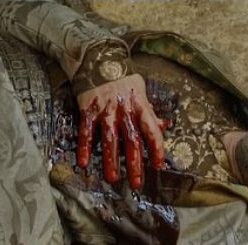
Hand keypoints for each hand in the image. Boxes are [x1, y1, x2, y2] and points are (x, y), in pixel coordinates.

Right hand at [76, 74, 166, 188]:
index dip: (157, 149)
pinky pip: (86, 132)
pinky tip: (83, 162)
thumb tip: (164, 126)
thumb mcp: (141, 90)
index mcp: (140, 106)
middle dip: (135, 163)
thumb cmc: (122, 77)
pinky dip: (84, 147)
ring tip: (113, 178)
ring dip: (111, 161)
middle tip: (137, 182)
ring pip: (110, 140)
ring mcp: (105, 111)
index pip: (152, 131)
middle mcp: (124, 111)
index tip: (158, 165)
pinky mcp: (88, 110)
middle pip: (132, 141)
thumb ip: (151, 111)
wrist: (98, 58)